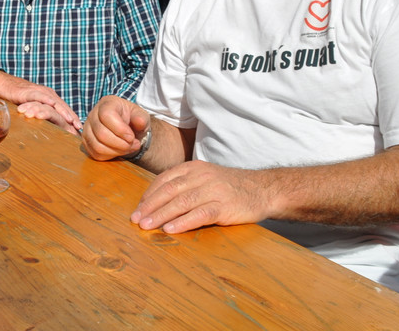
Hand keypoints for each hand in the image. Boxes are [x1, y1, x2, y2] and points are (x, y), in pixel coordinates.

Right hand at [0, 72, 80, 133]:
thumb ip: (42, 114)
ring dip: (63, 111)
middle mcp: (48, 94)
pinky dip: (48, 102)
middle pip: (63, 106)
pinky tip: (53, 106)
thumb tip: (49, 128)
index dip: (72, 118)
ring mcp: (40, 92)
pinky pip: (40, 97)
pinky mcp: (30, 92)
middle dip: (71, 117)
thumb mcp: (34, 107)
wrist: (7, 85)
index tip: (79, 128)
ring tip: (70, 120)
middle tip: (78, 127)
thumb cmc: (20, 98)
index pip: (64, 109)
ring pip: (55, 102)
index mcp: (50, 97)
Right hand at [81, 96, 148, 159]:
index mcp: (106, 104)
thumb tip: (139, 122)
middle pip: (101, 133)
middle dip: (121, 144)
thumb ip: (141, 118)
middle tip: (133, 144)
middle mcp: (93, 115)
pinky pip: (95, 153)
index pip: (106, 115)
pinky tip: (119, 151)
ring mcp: (87, 129)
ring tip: (128, 148)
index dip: (120, 129)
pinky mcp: (86, 142)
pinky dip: (110, 156)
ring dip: (116, 151)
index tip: (131, 137)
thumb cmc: (131, 119)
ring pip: (97, 146)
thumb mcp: (140, 115)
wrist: (125, 126)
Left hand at [130, 160, 270, 232]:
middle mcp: (201, 176)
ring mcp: (213, 190)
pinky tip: (170, 229)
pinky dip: (183, 222)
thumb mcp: (205, 177)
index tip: (138, 208)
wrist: (263, 189)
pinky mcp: (224, 206)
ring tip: (147, 226)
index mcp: (193, 168)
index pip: (164, 180)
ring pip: (181, 202)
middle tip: (136, 219)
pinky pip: (200, 214)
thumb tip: (156, 200)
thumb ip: (184, 184)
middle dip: (150, 206)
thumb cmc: (229, 186)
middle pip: (169, 191)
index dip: (149, 195)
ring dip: (161, 215)